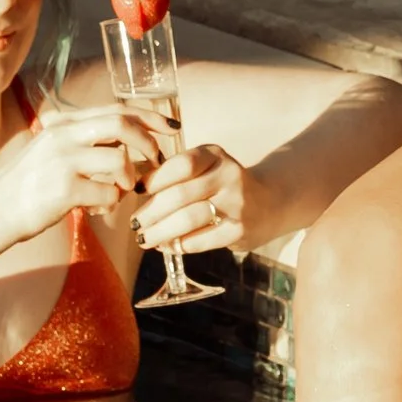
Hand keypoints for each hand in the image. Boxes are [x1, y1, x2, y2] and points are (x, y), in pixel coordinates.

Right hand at [0, 101, 149, 248]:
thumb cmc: (26, 187)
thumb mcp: (51, 151)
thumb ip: (83, 142)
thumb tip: (125, 144)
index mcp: (63, 124)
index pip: (117, 109)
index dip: (150, 116)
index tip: (172, 125)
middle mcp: (63, 136)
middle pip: (122, 125)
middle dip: (149, 141)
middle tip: (158, 159)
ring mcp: (62, 161)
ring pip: (119, 160)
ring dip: (129, 178)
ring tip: (119, 190)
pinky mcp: (63, 190)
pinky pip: (108, 194)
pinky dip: (111, 203)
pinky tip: (96, 208)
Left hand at [135, 139, 252, 262]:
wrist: (269, 203)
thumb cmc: (222, 185)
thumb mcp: (205, 167)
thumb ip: (174, 173)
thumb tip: (132, 188)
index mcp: (214, 155)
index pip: (179, 165)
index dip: (154, 179)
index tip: (136, 191)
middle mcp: (228, 175)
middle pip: (179, 195)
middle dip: (151, 212)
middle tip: (135, 224)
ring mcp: (237, 204)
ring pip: (188, 219)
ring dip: (160, 232)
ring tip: (145, 239)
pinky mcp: (240, 230)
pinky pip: (201, 240)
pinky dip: (179, 245)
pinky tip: (168, 246)